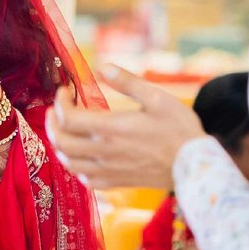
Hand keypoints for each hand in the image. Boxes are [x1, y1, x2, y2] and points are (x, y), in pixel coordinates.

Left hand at [45, 66, 205, 189]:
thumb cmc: (179, 129)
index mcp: (112, 129)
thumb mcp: (157, 98)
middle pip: (61, 141)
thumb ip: (128, 82)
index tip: (64, 92)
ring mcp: (110, 170)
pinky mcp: (118, 183)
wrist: (197, 166)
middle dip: (52, 123)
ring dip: (60, 146)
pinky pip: (87, 180)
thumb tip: (103, 66)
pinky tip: (82, 157)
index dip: (60, 103)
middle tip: (56, 110)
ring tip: (63, 131)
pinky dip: (76, 168)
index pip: (69, 118)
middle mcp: (105, 152)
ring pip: (70, 163)